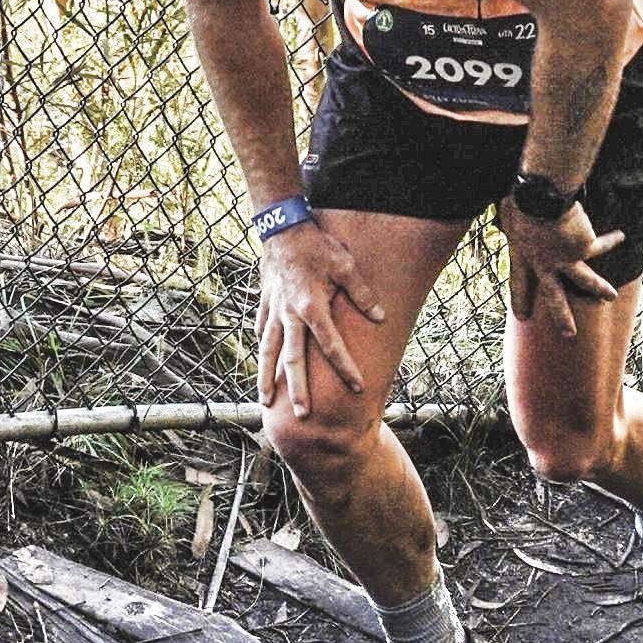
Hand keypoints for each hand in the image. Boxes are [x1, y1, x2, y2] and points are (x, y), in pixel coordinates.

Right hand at [256, 218, 388, 418]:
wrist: (282, 228)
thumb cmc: (317, 246)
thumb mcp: (346, 265)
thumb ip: (362, 295)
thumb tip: (381, 318)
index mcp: (312, 308)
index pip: (331, 346)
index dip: (346, 368)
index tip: (357, 387)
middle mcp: (290, 316)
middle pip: (293, 360)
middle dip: (297, 390)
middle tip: (302, 415)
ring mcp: (274, 311)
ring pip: (268, 351)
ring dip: (267, 378)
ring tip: (266, 402)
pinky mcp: (264, 304)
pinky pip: (261, 332)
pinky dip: (263, 349)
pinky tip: (263, 363)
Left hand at [499, 194, 621, 341]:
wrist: (541, 199)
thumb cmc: (520, 200)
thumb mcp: (506, 213)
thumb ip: (509, 219)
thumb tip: (505, 209)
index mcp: (522, 256)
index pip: (518, 282)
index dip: (520, 299)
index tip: (521, 317)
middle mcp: (544, 264)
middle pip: (554, 296)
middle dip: (562, 317)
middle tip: (569, 335)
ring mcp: (566, 260)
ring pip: (586, 280)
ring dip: (600, 289)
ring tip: (611, 297)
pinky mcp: (584, 248)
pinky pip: (601, 246)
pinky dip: (612, 240)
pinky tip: (621, 236)